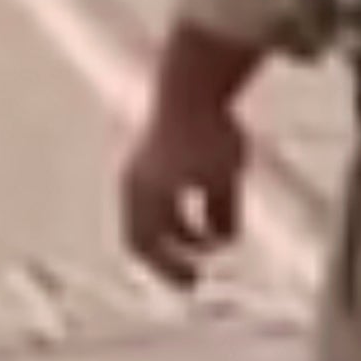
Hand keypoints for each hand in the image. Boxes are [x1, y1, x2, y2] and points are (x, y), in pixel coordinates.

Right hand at [118, 98, 252, 290]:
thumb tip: (224, 239)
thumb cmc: (205, 130)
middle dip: (175, 250)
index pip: (142, 243)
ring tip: (217, 233)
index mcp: (140, 189)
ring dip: (185, 226)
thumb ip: (222, 213)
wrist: (196, 77)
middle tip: (198, 272)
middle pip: (149, 228)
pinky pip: (170, 184)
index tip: (192, 283)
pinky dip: (191, 200)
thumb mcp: (221, 178)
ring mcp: (145, 159)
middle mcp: (136, 176)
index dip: (165, 269)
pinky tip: (219, 193)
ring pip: (161, 207)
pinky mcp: (159, 142)